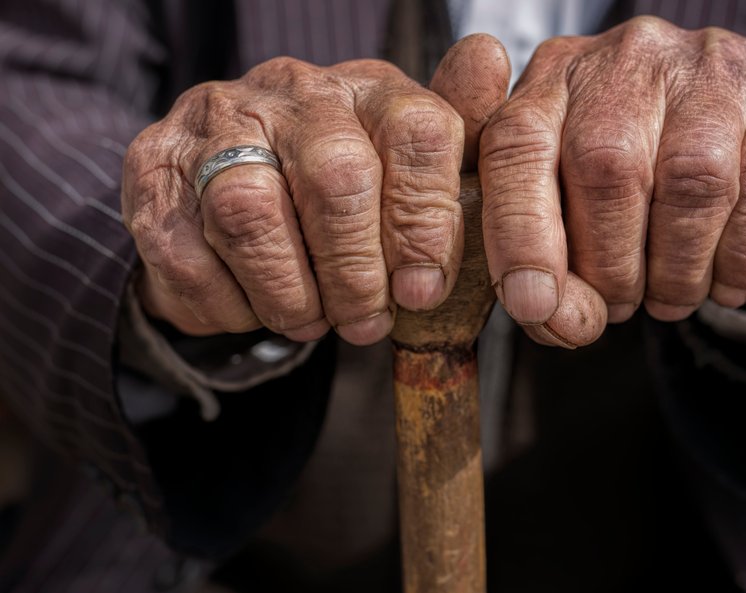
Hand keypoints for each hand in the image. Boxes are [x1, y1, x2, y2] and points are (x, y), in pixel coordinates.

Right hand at [122, 36, 508, 345]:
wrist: (232, 183)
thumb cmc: (341, 190)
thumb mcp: (408, 176)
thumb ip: (452, 150)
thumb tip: (491, 60)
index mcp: (370, 90)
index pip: (417, 133)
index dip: (425, 224)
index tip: (421, 291)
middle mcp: (294, 92)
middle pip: (336, 177)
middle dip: (355, 273)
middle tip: (365, 322)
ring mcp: (217, 122)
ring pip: (252, 213)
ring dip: (289, 293)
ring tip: (310, 321)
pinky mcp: (153, 164)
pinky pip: (184, 250)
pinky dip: (226, 302)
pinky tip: (251, 307)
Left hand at [478, 16, 745, 346]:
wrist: (735, 154)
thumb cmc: (630, 192)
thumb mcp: (568, 213)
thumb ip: (543, 263)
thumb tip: (552, 318)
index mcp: (550, 83)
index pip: (516, 149)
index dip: (520, 236)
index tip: (534, 305)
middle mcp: (626, 57)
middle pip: (606, 168)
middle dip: (611, 266)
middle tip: (620, 306)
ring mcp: (708, 63)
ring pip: (691, 180)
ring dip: (680, 269)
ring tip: (671, 299)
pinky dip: (744, 256)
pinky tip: (729, 282)